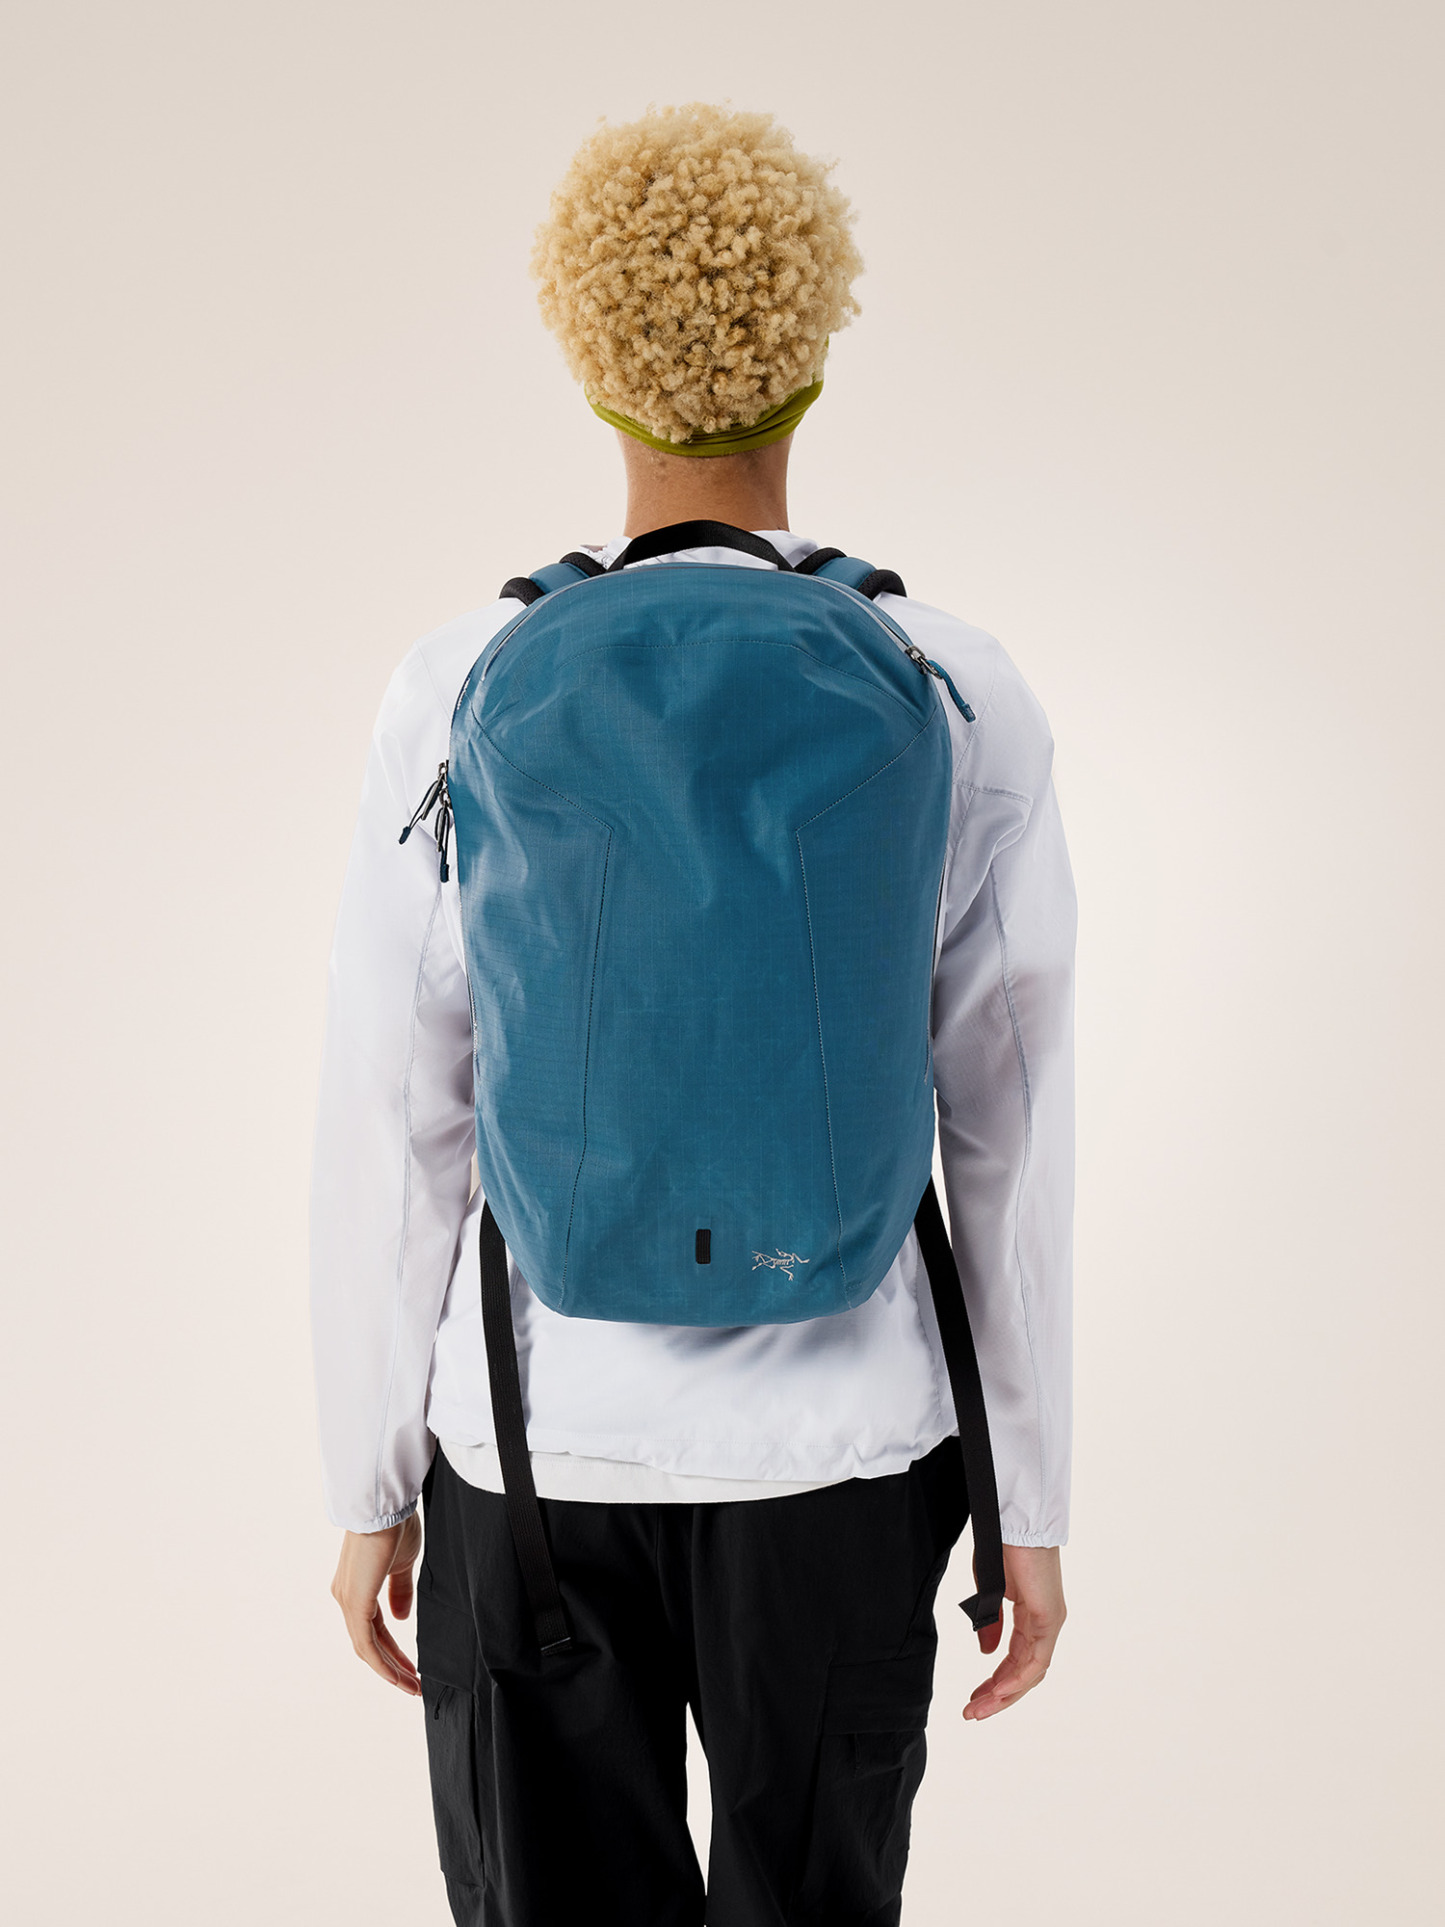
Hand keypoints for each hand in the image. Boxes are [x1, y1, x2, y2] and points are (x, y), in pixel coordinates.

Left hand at [330, 1512, 423, 1696]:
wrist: (385, 1507)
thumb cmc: (395, 1527)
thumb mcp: (403, 1564)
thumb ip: (399, 1592)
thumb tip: (400, 1619)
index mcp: (357, 1586)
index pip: (375, 1627)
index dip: (392, 1649)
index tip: (412, 1666)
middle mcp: (346, 1596)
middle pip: (368, 1642)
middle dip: (392, 1665)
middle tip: (412, 1684)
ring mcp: (347, 1601)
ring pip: (366, 1647)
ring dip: (389, 1669)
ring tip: (411, 1686)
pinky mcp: (354, 1603)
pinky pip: (366, 1643)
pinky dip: (382, 1663)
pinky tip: (398, 1676)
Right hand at [963, 1544, 1064, 1720]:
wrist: (1013, 1520)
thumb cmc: (1002, 1545)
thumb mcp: (990, 1592)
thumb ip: (990, 1624)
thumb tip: (988, 1654)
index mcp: (1032, 1615)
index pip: (1016, 1660)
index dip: (995, 1681)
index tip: (973, 1698)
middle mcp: (1045, 1623)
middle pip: (1024, 1673)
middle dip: (997, 1696)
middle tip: (973, 1713)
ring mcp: (1050, 1622)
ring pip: (1031, 1673)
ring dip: (1004, 1694)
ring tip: (979, 1709)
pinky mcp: (1049, 1617)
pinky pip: (1035, 1660)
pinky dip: (1017, 1679)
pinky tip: (997, 1691)